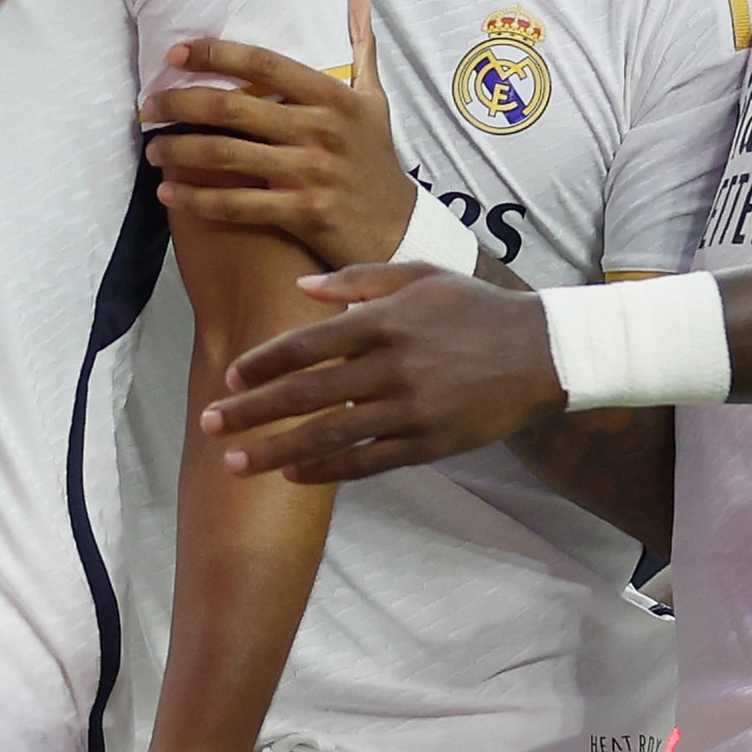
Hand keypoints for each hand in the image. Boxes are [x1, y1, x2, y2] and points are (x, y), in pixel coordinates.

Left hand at [144, 0, 409, 268]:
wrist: (398, 229)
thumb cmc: (377, 159)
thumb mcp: (375, 99)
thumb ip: (360, 46)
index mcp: (332, 97)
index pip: (263, 63)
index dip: (215, 54)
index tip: (176, 53)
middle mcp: (319, 130)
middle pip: (232, 107)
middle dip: (180, 103)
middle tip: (149, 105)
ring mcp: (309, 172)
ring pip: (225, 155)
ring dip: (178, 150)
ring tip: (154, 149)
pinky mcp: (301, 212)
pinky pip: (236, 205)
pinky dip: (196, 199)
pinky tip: (168, 194)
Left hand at [200, 263, 562, 482]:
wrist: (541, 353)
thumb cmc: (474, 309)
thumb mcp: (420, 275)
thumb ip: (358, 280)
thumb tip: (301, 289)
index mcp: (384, 321)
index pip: (307, 344)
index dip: (264, 362)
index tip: (230, 376)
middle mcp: (390, 367)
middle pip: (306, 394)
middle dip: (252, 411)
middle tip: (210, 423)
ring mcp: (409, 410)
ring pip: (329, 436)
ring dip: (276, 451)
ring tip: (235, 463)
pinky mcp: (427, 443)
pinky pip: (367, 463)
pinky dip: (326, 470)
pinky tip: (293, 475)